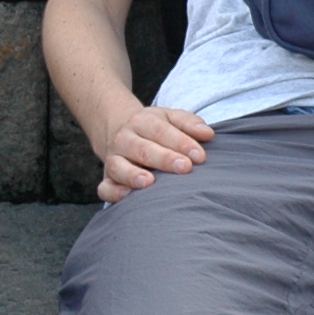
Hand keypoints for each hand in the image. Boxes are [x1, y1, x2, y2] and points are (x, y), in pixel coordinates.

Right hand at [98, 105, 215, 202]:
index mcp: (142, 122)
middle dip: (164, 158)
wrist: (118, 129)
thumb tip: (208, 134)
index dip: (181, 142)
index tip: (199, 156)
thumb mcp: (170, 117)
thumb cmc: (154, 128)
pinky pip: (105, 187)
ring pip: (119, 167)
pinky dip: (112, 192)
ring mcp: (113, 159)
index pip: (161, 130)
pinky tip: (127, 196)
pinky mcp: (107, 178)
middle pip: (142, 149)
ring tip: (150, 182)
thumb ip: (189, 123)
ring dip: (133, 175)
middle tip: (185, 167)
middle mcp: (124, 140)